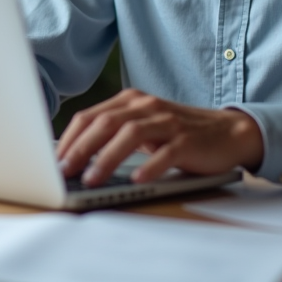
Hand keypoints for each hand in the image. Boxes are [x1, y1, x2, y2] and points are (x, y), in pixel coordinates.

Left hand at [55, 89, 264, 186]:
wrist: (228, 132)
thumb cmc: (178, 134)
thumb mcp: (143, 128)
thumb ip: (114, 135)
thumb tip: (74, 159)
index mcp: (130, 101)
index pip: (90, 116)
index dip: (69, 138)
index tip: (53, 161)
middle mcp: (146, 106)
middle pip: (105, 123)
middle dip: (81, 148)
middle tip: (65, 171)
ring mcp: (168, 122)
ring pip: (130, 134)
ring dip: (107, 158)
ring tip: (92, 180)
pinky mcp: (188, 140)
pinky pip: (166, 152)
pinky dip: (149, 166)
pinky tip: (136, 181)